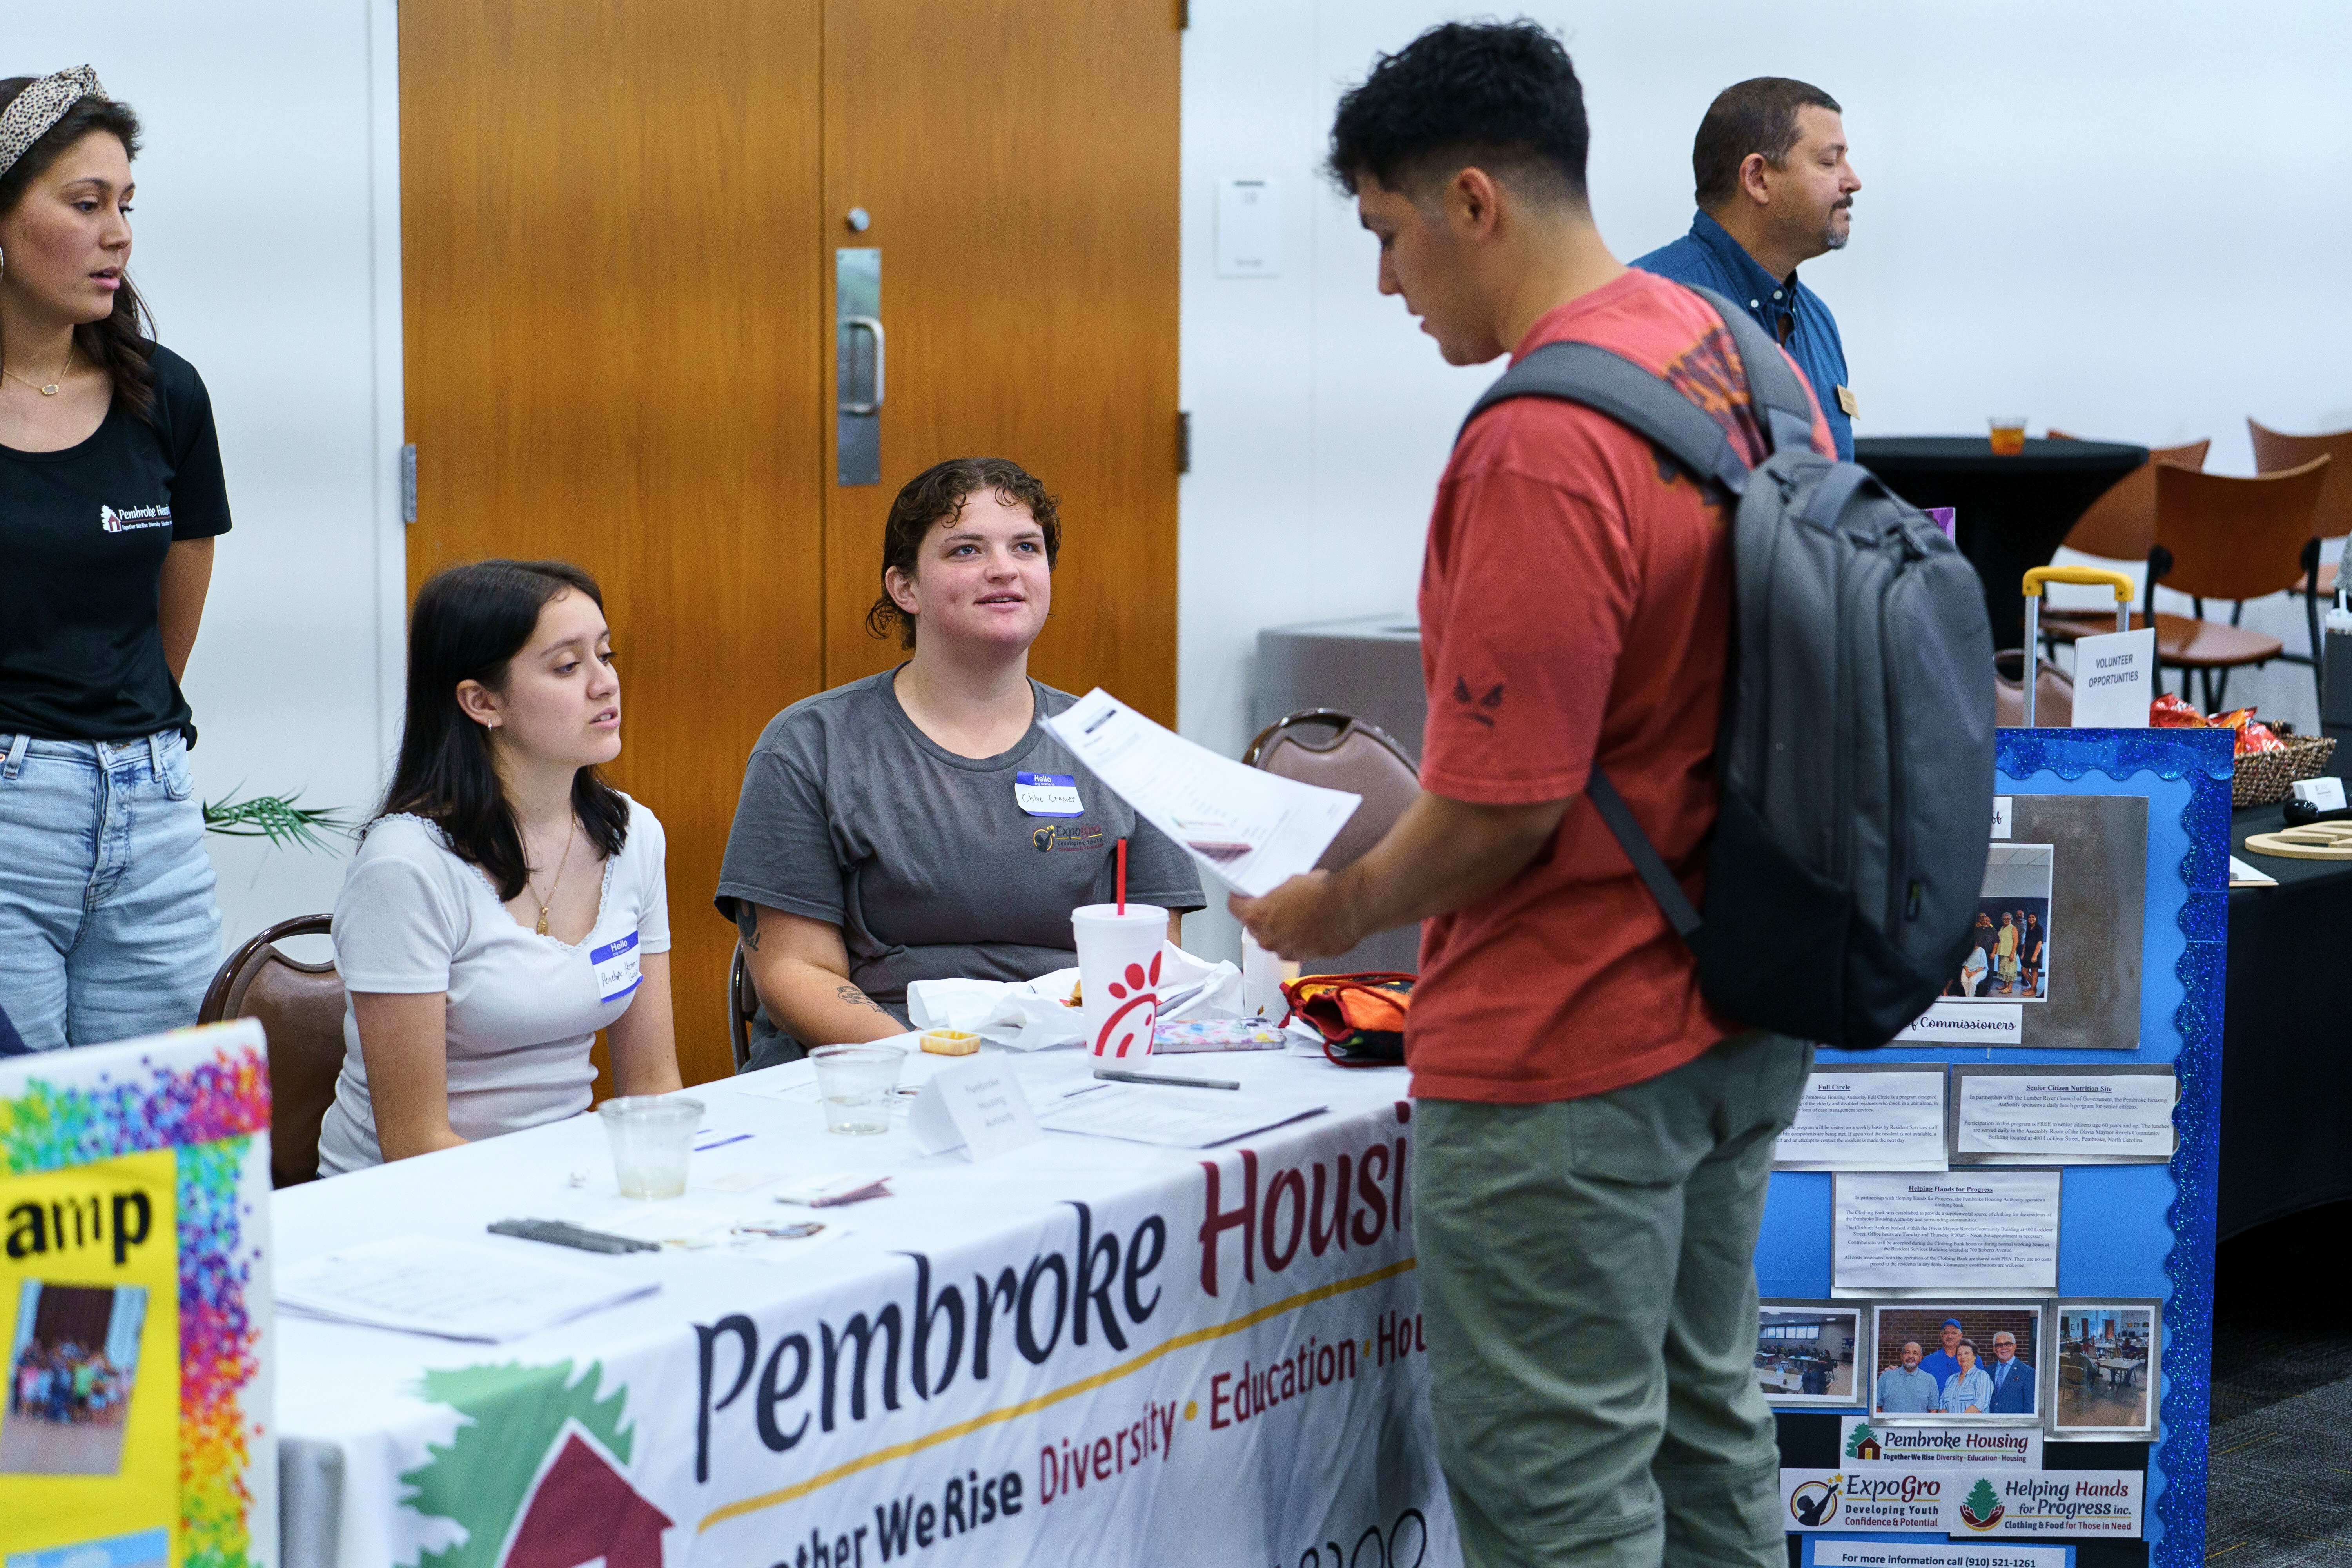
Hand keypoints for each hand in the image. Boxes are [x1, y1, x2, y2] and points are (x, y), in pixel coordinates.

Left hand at [1229, 871, 1360, 960]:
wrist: (1349, 907)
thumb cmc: (1320, 891)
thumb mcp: (1291, 881)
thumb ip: (1274, 894)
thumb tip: (1275, 895)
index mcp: (1256, 916)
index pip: (1235, 907)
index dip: (1240, 898)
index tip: (1244, 894)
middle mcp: (1267, 938)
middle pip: (1255, 926)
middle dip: (1263, 916)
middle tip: (1276, 903)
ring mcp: (1285, 951)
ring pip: (1276, 938)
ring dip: (1282, 929)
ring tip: (1299, 914)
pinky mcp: (1304, 957)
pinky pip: (1294, 947)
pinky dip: (1299, 939)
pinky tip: (1312, 925)